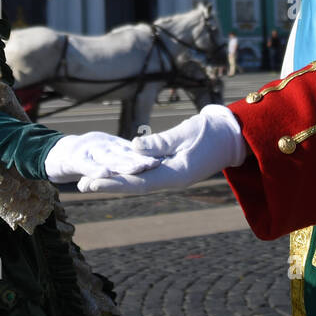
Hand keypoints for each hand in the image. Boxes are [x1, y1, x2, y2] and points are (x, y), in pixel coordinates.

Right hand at [44, 131, 160, 183]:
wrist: (53, 154)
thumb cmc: (83, 156)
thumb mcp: (106, 153)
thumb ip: (123, 157)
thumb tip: (148, 162)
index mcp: (113, 147)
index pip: (133, 152)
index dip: (147, 155)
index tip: (164, 160)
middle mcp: (103, 147)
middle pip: (125, 154)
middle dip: (141, 159)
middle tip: (157, 163)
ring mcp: (88, 151)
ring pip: (108, 158)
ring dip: (123, 164)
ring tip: (139, 168)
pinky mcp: (73, 159)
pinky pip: (85, 165)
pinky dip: (94, 169)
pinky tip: (103, 175)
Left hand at [76, 105, 246, 192]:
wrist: (233, 135)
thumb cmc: (213, 131)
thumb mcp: (187, 132)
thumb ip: (161, 141)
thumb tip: (134, 146)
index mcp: (177, 174)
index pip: (139, 182)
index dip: (113, 183)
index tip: (92, 182)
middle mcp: (172, 179)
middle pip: (134, 185)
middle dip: (108, 184)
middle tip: (82, 184)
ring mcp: (172, 175)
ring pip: (138, 180)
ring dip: (115, 180)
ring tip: (91, 179)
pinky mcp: (172, 168)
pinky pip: (146, 173)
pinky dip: (128, 172)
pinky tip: (114, 170)